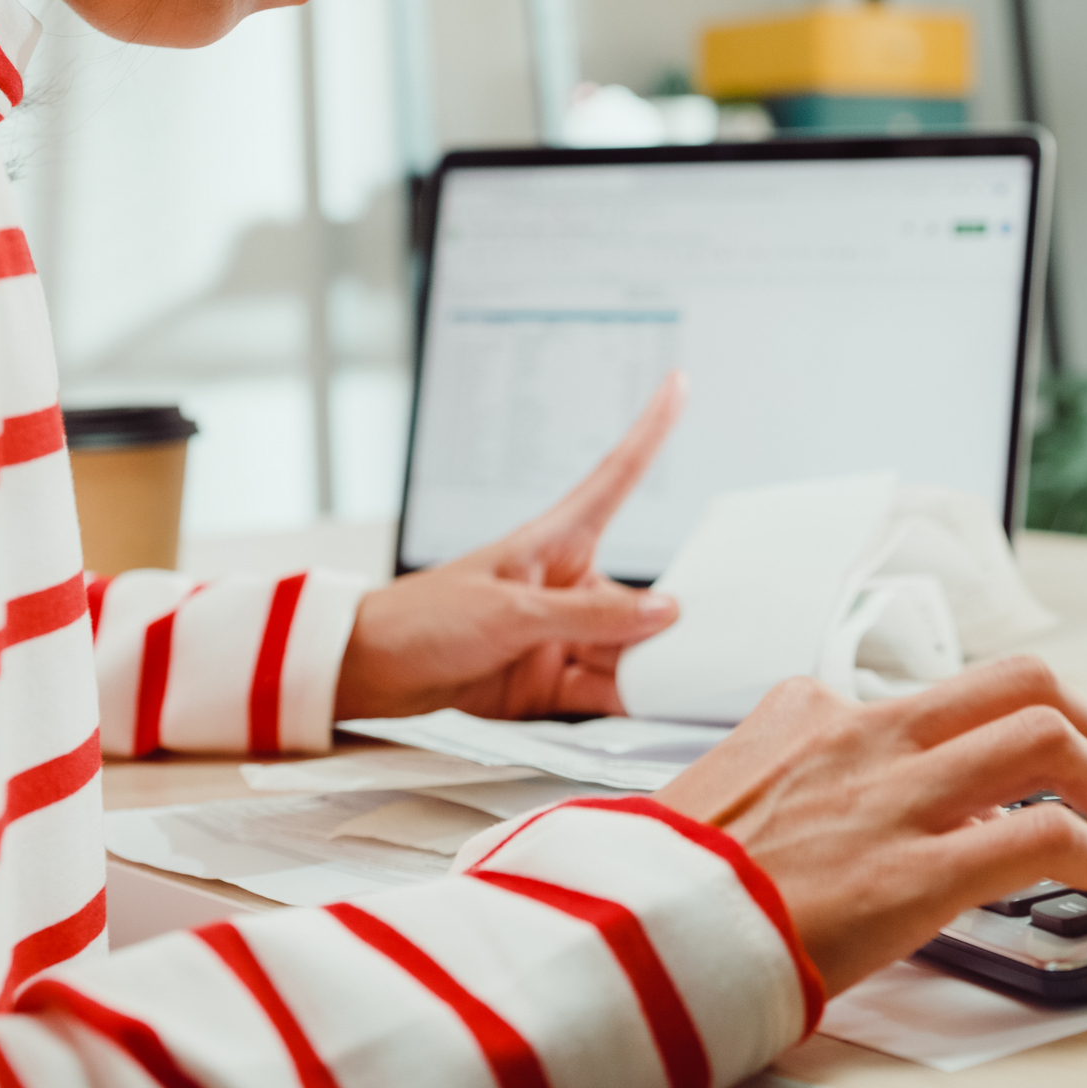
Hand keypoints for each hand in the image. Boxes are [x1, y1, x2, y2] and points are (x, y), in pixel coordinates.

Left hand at [334, 374, 686, 719]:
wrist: (370, 671)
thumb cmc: (425, 618)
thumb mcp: (511, 612)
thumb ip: (589, 618)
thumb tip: (663, 612)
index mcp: (554, 542)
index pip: (614, 477)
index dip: (650, 431)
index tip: (678, 383)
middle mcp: (566, 587)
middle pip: (638, 597)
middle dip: (673, 618)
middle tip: (716, 634)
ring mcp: (561, 636)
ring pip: (628, 650)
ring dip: (656, 666)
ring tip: (693, 678)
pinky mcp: (551, 681)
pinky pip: (605, 690)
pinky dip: (632, 699)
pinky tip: (660, 704)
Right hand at [653, 657, 1086, 994]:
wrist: (620, 937)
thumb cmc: (655, 883)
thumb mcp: (715, 793)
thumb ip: (778, 776)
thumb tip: (817, 800)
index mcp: (810, 714)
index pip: (933, 694)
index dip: (996, 735)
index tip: (1017, 775)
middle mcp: (863, 737)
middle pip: (1020, 681)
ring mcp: (892, 798)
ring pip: (1048, 737)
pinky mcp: (915, 871)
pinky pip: (1048, 837)